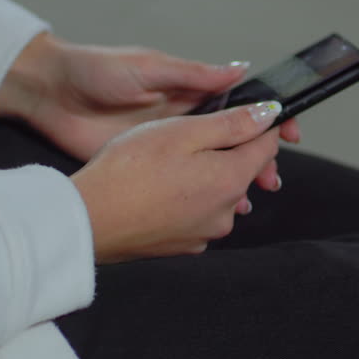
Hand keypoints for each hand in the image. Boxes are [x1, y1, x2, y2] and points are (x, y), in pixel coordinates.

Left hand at [0, 34, 299, 173]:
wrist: (50, 95)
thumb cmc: (97, 73)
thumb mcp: (149, 69)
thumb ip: (194, 74)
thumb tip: (241, 69)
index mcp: (188, 94)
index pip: (238, 108)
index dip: (264, 120)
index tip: (288, 130)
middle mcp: (182, 124)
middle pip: (231, 145)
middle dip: (256, 161)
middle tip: (271, 177)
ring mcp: (165, 151)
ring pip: (211, 171)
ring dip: (234, 185)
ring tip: (248, 198)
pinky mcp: (146, 171)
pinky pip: (182, 189)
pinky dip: (203, 200)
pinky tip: (215, 210)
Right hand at [72, 102, 282, 262]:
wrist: (89, 219)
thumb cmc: (128, 170)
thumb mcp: (183, 131)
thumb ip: (232, 123)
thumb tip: (270, 114)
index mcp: (232, 179)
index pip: (267, 146)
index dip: (258, 124)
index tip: (243, 114)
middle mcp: (227, 212)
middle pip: (242, 170)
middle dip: (224, 150)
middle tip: (184, 136)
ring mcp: (205, 233)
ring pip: (218, 192)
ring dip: (203, 175)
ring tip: (164, 163)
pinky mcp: (183, 244)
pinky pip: (196, 212)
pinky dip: (184, 198)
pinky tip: (156, 188)